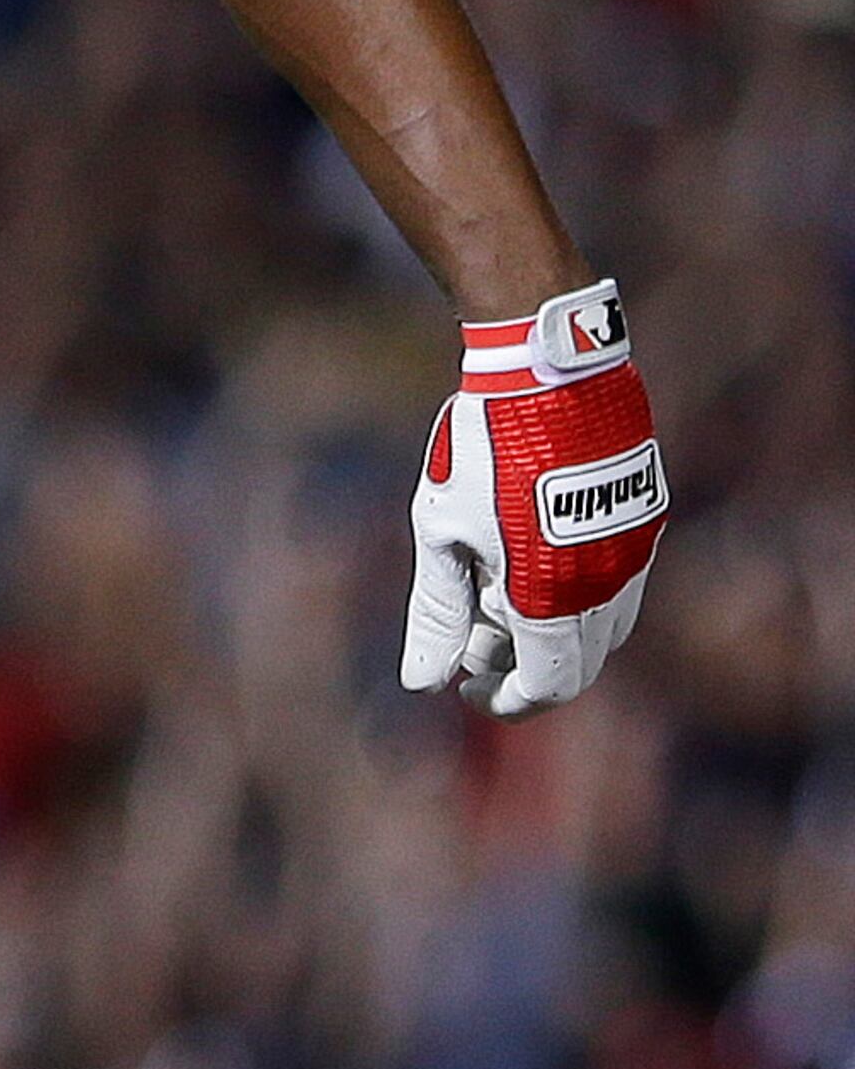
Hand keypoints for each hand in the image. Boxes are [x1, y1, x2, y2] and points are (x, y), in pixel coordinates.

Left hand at [400, 276, 666, 718]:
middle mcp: (606, 584)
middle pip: (577, 665)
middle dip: (523, 668)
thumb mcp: (442, 531)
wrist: (550, 369)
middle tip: (472, 643)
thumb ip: (437, 614)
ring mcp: (633, 552)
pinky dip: (579, 595)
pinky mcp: (646, 519)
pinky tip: (531, 558)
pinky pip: (620, 585)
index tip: (464, 686)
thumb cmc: (483, 448)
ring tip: (494, 594)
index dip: (504, 699)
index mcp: (551, 597)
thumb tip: (423, 684)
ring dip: (554, 633)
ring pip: (603, 627)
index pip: (545, 686)